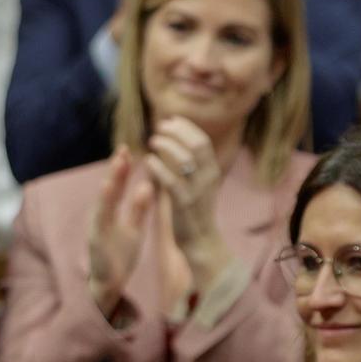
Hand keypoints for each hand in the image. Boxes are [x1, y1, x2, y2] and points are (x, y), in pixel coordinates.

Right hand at [88, 145, 153, 315]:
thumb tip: (148, 186)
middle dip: (116, 170)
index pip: (117, 186)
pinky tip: (108, 190)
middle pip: (109, 189)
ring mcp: (97, 228)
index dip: (122, 168)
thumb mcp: (134, 229)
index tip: (128, 149)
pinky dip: (104, 206)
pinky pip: (101, 221)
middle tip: (123, 150)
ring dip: (110, 183)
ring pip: (104, 202)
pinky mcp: (96, 240)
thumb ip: (139, 209)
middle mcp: (101, 216)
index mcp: (111, 213)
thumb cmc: (120, 254)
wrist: (109, 284)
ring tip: (117, 165)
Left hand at [144, 117, 231, 287]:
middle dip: (176, 131)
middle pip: (196, 144)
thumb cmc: (195, 212)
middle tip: (158, 128)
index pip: (202, 140)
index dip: (186, 127)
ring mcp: (197, 191)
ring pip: (184, 159)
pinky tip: (148, 160)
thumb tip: (176, 141)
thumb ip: (191, 165)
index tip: (170, 120)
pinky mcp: (183, 204)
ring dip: (166, 145)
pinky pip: (171, 180)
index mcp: (212, 171)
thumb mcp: (199, 184)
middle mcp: (208, 178)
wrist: (201, 241)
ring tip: (152, 141)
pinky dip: (158, 166)